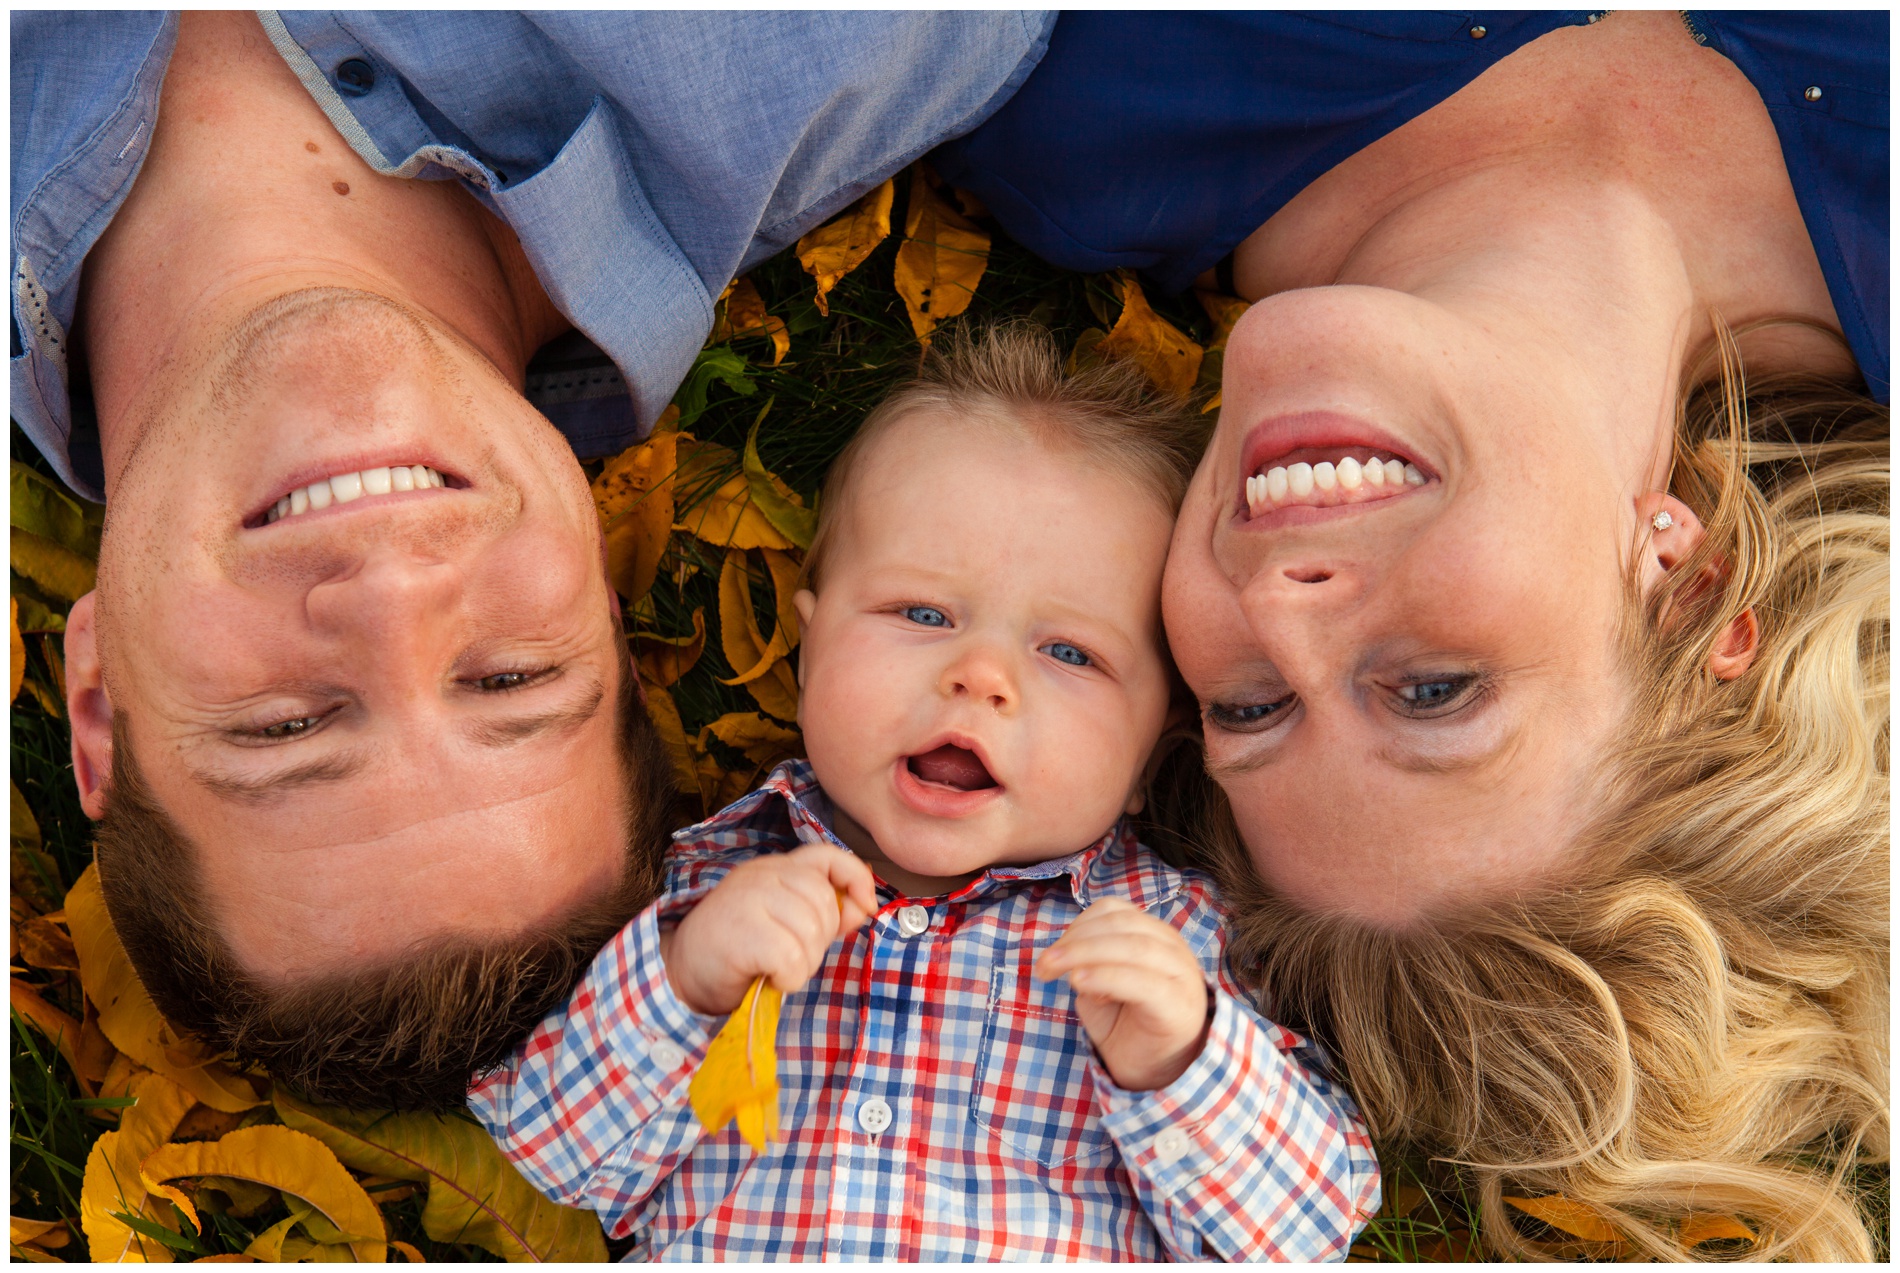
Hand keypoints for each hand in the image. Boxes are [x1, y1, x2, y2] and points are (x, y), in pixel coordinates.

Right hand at [660, 845, 877, 1015]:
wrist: (682, 972)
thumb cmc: (737, 950)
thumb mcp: (784, 923)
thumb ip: (822, 912)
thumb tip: (864, 907)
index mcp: (775, 869)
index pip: (828, 856)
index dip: (856, 879)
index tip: (864, 907)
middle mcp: (762, 875)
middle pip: (824, 904)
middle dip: (819, 941)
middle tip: (789, 958)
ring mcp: (749, 898)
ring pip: (811, 933)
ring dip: (802, 964)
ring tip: (775, 968)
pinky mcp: (741, 930)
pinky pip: (791, 958)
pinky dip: (787, 978)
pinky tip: (768, 978)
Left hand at [1034, 897, 1210, 1090]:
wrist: (1157, 1072)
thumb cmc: (1127, 1024)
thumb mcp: (1101, 987)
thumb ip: (1090, 965)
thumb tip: (1073, 961)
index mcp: (1153, 935)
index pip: (1114, 912)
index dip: (1078, 925)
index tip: (1052, 952)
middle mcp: (1172, 948)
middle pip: (1120, 926)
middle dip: (1075, 941)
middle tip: (1044, 965)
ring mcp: (1180, 975)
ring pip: (1133, 947)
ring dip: (1084, 954)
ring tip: (1055, 972)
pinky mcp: (1179, 1006)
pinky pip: (1143, 983)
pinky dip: (1107, 977)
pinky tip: (1081, 984)